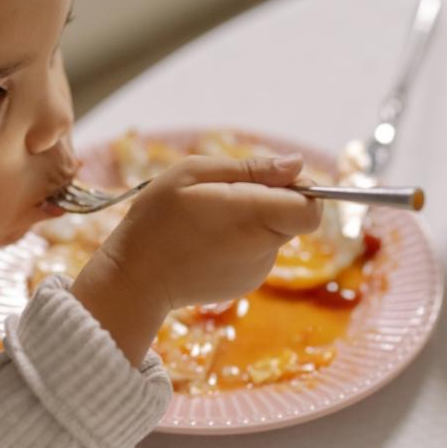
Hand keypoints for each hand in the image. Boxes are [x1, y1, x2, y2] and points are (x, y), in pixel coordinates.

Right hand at [71, 154, 321, 365]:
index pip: (311, 206)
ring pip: (274, 233)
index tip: (269, 181)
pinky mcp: (246, 283)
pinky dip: (239, 242)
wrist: (135, 279)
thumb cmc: (156, 219)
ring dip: (251, 221)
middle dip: (269, 200)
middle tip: (223, 197)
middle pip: (293, 217)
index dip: (300, 189)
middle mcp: (263, 247)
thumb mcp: (192, 174)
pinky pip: (256, 252)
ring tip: (205, 221)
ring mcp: (257, 270)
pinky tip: (204, 242)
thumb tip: (297, 164)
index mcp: (254, 215)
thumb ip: (250, 168)